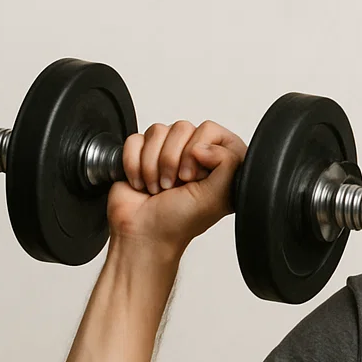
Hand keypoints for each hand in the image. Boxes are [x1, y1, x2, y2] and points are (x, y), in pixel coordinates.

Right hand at [106, 120, 247, 253]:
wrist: (142, 234)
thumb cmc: (178, 223)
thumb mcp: (216, 197)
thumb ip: (227, 164)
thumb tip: (203, 144)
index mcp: (217, 164)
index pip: (211, 130)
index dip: (198, 151)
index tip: (193, 177)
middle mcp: (193, 156)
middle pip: (182, 127)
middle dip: (172, 160)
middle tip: (173, 185)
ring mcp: (166, 153)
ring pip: (158, 131)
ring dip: (153, 164)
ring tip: (158, 187)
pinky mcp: (141, 154)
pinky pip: (136, 140)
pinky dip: (134, 164)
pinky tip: (141, 183)